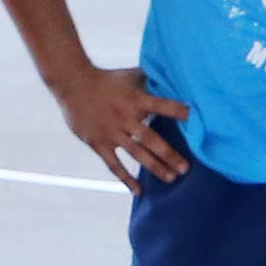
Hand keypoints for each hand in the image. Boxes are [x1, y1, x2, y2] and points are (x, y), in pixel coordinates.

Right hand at [56, 65, 192, 183]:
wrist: (73, 84)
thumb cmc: (105, 79)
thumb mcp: (129, 76)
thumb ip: (150, 79)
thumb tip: (172, 75)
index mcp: (135, 99)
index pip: (160, 105)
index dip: (176, 110)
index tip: (193, 117)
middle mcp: (125, 118)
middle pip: (151, 139)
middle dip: (169, 154)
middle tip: (185, 168)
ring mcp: (112, 132)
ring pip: (137, 154)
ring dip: (155, 167)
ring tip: (171, 178)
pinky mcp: (99, 143)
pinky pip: (114, 165)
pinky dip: (126, 178)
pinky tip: (138, 191)